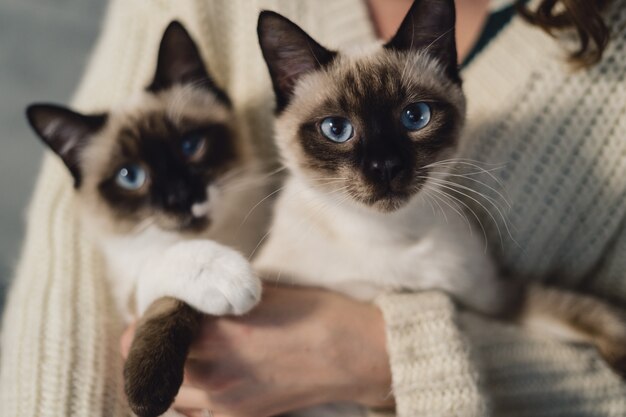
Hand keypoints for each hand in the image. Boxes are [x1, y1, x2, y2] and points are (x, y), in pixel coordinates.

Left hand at [121, 285, 393, 416]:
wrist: (350, 352)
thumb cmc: (312, 312)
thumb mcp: (259, 292)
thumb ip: (217, 299)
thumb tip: (191, 300)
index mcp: (216, 333)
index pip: (152, 331)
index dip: (144, 323)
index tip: (148, 316)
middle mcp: (213, 372)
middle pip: (154, 366)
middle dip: (149, 349)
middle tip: (159, 335)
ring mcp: (226, 402)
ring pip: (171, 395)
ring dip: (166, 376)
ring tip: (179, 359)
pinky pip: (197, 414)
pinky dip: (189, 400)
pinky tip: (201, 384)